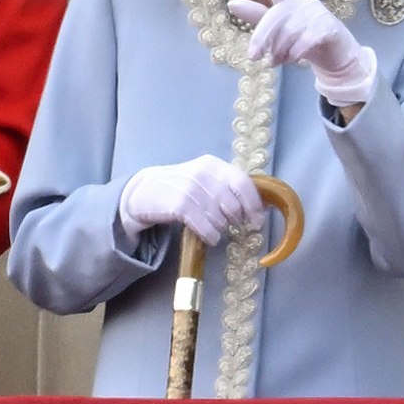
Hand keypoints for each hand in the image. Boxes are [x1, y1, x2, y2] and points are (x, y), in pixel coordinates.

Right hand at [118, 154, 264, 244]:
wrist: (143, 192)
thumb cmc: (181, 188)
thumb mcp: (205, 180)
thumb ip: (228, 188)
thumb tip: (260, 205)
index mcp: (214, 165)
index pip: (243, 183)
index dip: (254, 204)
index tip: (258, 220)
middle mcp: (204, 173)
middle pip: (233, 203)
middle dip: (237, 219)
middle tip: (234, 225)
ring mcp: (190, 188)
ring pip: (220, 217)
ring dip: (221, 228)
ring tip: (214, 228)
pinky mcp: (179, 204)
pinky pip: (205, 226)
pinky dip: (211, 235)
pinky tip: (210, 238)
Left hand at [228, 0, 376, 105]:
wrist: (334, 50)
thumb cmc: (302, 33)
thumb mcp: (278, 25)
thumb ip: (257, 15)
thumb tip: (232, 4)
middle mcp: (304, 2)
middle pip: (276, 19)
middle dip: (262, 39)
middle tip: (253, 57)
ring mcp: (318, 14)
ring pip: (289, 33)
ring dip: (278, 51)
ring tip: (274, 62)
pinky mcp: (329, 28)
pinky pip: (306, 42)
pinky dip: (294, 54)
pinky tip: (290, 60)